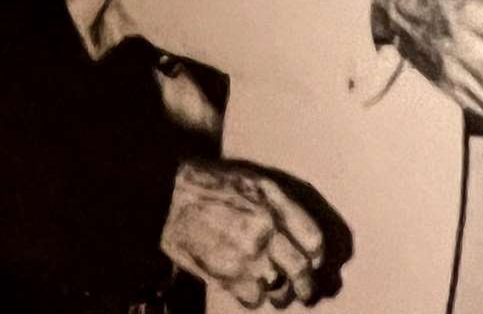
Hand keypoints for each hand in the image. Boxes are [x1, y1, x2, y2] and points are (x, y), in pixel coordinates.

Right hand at [160, 158, 324, 308]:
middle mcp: (265, 234)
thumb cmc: (210, 184)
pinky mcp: (225, 275)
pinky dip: (254, 298)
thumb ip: (285, 207)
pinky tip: (250, 289)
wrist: (166, 194)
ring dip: (281, 294)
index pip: (314, 243)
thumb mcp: (255, 181)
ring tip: (278, 294)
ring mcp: (246, 258)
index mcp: (274, 208)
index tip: (313, 262)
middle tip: (306, 292)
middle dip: (307, 286)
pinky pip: (253, 300)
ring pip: (280, 290)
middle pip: (302, 272)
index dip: (316, 256)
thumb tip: (305, 239)